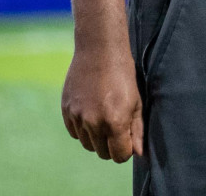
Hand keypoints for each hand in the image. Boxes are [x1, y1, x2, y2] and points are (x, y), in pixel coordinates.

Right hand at [60, 39, 141, 161]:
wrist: (100, 50)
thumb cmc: (124, 75)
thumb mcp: (137, 102)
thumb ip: (137, 130)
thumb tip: (138, 153)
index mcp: (115, 122)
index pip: (119, 155)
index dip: (125, 150)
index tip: (128, 140)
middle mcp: (93, 123)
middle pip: (102, 153)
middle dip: (111, 146)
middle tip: (118, 128)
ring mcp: (77, 117)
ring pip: (87, 144)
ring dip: (97, 138)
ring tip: (105, 117)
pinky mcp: (66, 110)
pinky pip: (74, 132)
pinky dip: (83, 129)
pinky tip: (92, 112)